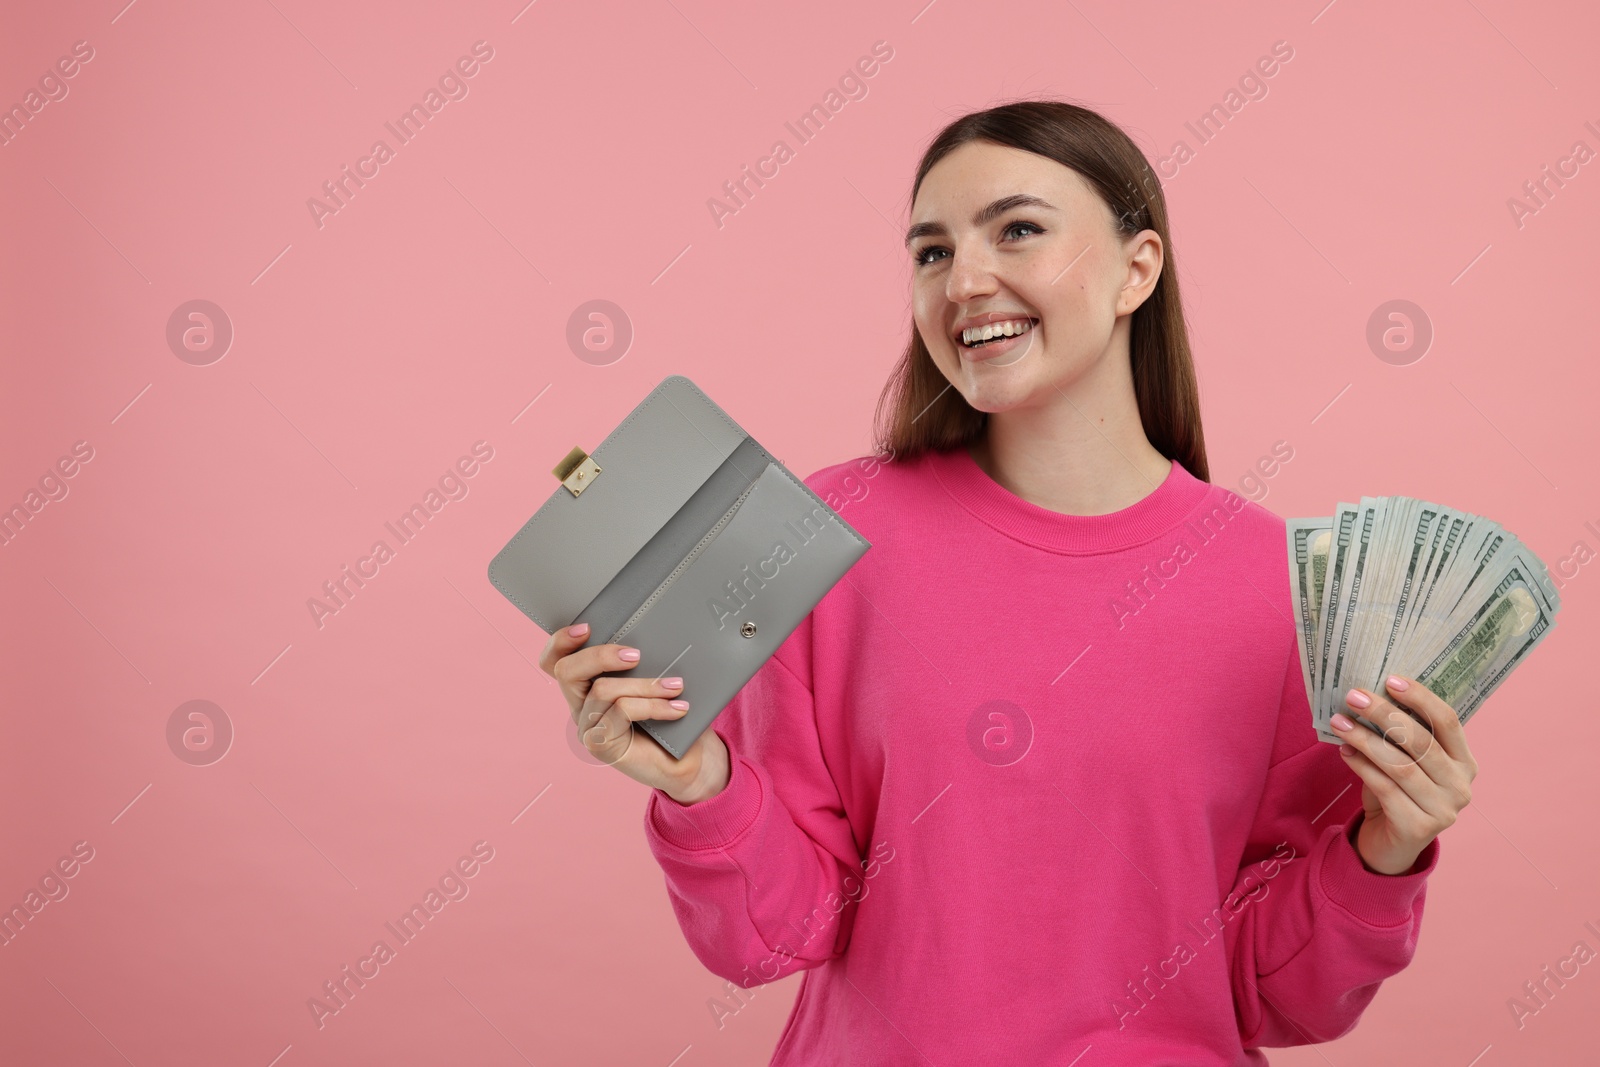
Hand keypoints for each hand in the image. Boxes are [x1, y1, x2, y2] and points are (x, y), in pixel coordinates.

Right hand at [539, 622, 730, 804]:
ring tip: (676, 686)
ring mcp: (588, 726)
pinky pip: (621, 712)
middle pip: (567, 671)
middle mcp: (580, 705)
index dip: (560, 641)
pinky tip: (677, 708)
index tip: (587, 626)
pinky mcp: (601, 745)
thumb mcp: (652, 683)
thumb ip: (639, 664)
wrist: (687, 761)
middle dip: (600, 655)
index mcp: (586, 685)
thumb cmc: (670, 715)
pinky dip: (653, 706)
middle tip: (636, 655)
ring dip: (644, 684)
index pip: (555, 661)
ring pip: (602, 690)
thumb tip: (648, 636)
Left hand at [1330, 674, 1477, 875]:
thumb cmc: (1396, 793)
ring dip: (1365, 739)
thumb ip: (1398, 736)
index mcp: (1464, 762)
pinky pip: (1385, 788)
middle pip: (1421, 740)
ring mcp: (1445, 810)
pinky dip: (1361, 766)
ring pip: (1400, 764)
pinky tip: (1344, 751)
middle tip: (1353, 696)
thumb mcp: (1404, 761)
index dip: (1421, 697)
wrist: (1390, 845)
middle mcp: (1461, 786)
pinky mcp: (1420, 828)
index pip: (1448, 721)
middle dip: (1384, 714)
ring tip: (1339, 722)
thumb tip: (1367, 696)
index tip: (1390, 679)